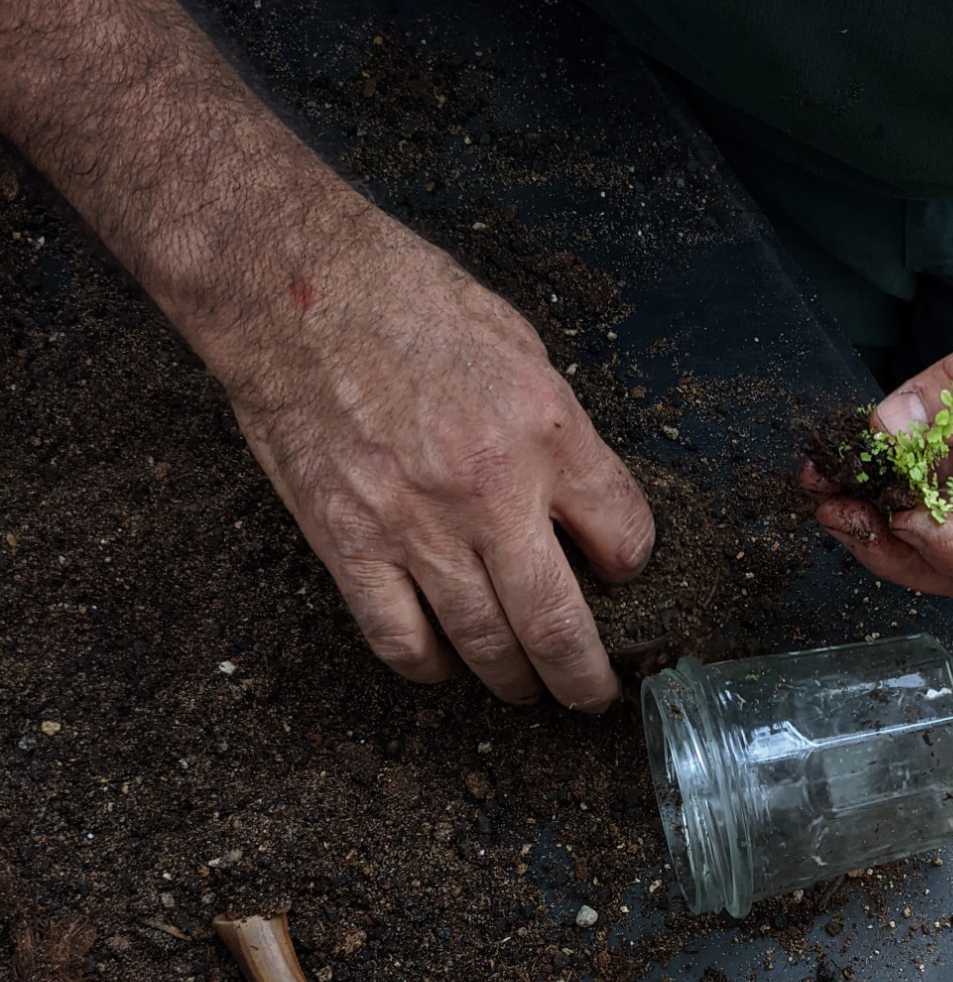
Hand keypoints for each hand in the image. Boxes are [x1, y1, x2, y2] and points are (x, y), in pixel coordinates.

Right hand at [205, 201, 653, 708]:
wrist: (291, 287)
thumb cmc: (404, 298)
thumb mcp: (517, 344)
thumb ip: (555, 431)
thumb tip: (579, 502)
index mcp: (545, 428)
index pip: (623, 534)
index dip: (631, 567)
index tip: (621, 574)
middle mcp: (489, 488)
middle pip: (559, 624)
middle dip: (586, 677)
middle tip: (593, 694)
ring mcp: (415, 525)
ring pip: (485, 645)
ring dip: (514, 681)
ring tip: (526, 689)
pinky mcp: (348, 543)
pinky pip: (399, 640)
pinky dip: (429, 665)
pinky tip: (443, 660)